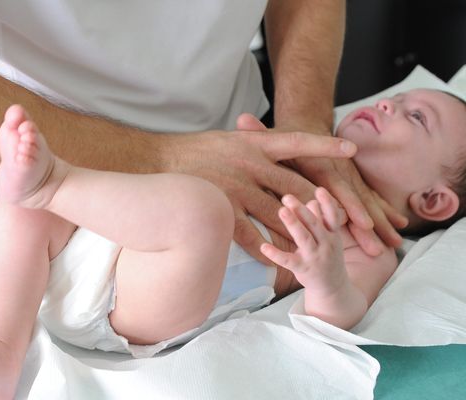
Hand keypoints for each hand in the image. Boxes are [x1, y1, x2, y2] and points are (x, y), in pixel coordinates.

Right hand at [163, 122, 355, 263]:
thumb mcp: (228, 139)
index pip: (297, 142)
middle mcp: (250, 164)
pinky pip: (250, 234)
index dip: (325, 147)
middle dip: (322, 206)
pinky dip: (264, 248)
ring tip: (319, 248)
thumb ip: (254, 144)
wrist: (156, 162)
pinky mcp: (223, 209)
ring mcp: (237, 187)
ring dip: (298, 233)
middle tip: (346, 221)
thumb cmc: (194, 151)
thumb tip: (277, 146)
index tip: (351, 151)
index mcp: (254, 144)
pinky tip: (274, 260)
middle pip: (296, 187)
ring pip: (278, 215)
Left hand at [237, 114, 407, 255]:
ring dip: (380, 222)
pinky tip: (398, 226)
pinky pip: (371, 199)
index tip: (360, 223)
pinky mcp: (354, 184)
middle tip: (378, 244)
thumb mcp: (271, 138)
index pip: (336, 186)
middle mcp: (338, 170)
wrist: (308, 127)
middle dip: (368, 222)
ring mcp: (349, 178)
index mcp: (319, 162)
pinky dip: (384, 212)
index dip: (348, 204)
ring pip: (367, 202)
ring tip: (393, 243)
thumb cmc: (284, 140)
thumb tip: (242, 117)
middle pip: (356, 198)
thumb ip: (259, 133)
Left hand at [260, 188, 346, 293]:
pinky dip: (275, 254)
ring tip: (281, 211)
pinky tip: (263, 247)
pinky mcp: (302, 269)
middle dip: (301, 210)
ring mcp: (315, 258)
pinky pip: (287, 261)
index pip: (332, 216)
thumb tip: (311, 200)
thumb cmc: (326, 255)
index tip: (319, 189)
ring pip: (304, 239)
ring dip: (293, 224)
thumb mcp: (329, 238)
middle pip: (314, 224)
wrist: (333, 288)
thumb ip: (320, 219)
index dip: (327, 203)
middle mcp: (326, 245)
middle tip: (287, 196)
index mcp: (333, 235)